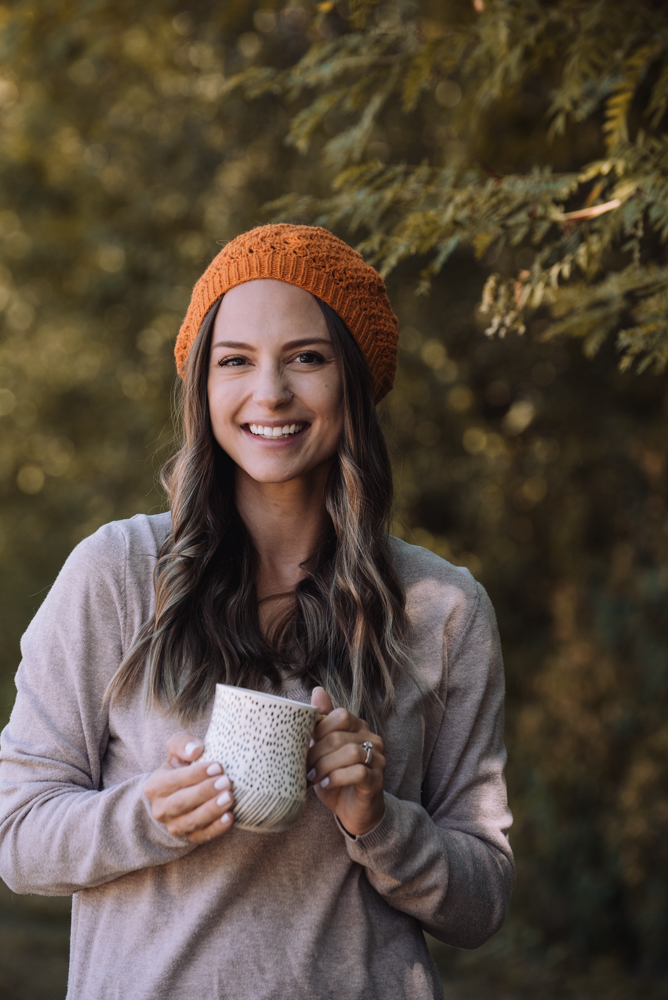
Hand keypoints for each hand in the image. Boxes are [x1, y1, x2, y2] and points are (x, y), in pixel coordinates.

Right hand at [144, 732, 234, 843]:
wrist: (182, 790)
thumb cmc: (181, 765)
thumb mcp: (177, 749)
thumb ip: (182, 743)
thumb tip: (196, 750)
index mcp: (155, 786)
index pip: (174, 781)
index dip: (196, 774)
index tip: (217, 766)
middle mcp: (160, 809)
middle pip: (181, 803)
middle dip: (205, 792)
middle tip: (227, 781)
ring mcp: (173, 825)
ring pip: (191, 822)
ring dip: (212, 810)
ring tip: (230, 797)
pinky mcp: (188, 837)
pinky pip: (201, 837)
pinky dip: (216, 829)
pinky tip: (229, 817)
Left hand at [306, 687, 385, 836]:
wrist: (354, 811)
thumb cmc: (337, 778)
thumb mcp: (324, 750)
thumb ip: (322, 724)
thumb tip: (317, 690)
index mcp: (359, 727)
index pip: (341, 715)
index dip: (319, 728)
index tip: (305, 744)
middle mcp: (372, 739)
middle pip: (339, 736)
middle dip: (316, 752)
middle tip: (303, 766)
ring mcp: (378, 759)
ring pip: (349, 753)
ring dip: (324, 766)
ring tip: (312, 777)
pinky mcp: (377, 780)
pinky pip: (358, 772)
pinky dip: (336, 778)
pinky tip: (325, 784)